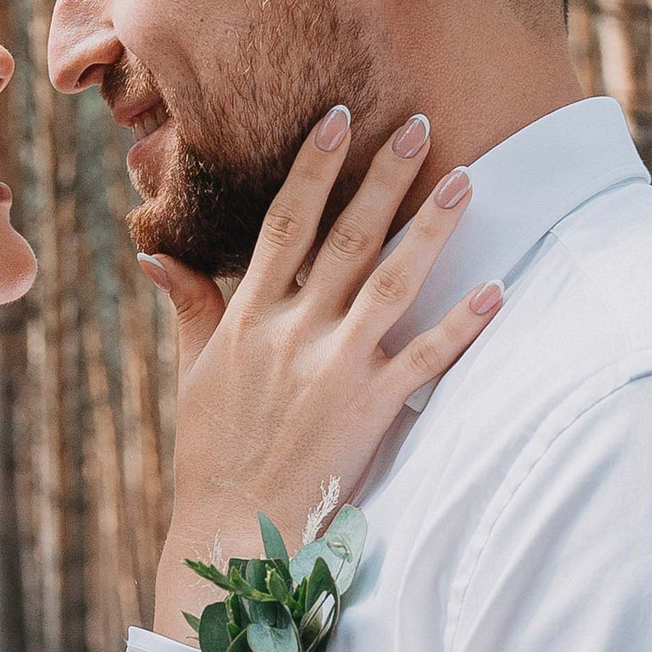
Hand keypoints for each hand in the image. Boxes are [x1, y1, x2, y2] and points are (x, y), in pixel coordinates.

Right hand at [149, 110, 500, 635]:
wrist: (232, 531)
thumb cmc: (213, 452)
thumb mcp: (193, 373)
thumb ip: (189, 306)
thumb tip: (155, 253)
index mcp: (248, 316)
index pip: (283, 223)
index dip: (313, 169)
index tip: (339, 120)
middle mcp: (291, 331)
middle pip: (346, 237)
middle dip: (385, 176)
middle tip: (422, 125)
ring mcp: (332, 368)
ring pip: (391, 281)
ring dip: (431, 228)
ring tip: (467, 180)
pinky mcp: (370, 409)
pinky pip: (426, 359)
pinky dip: (462, 325)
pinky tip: (497, 290)